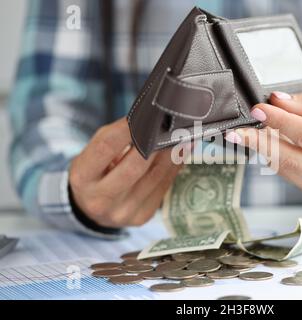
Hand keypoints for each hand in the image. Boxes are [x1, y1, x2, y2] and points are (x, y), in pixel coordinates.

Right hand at [69, 117, 183, 227]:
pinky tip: (181, 154)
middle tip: (171, 127)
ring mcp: (122, 213)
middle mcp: (100, 199)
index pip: (106, 147)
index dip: (127, 130)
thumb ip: (116, 137)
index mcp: (82, 177)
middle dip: (155, 144)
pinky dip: (174, 168)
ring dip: (171, 155)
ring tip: (182, 137)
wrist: (91, 208)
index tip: (144, 115)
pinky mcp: (141, 217)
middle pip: (134, 167)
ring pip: (154, 177)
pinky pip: (163, 188)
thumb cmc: (96, 172)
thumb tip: (150, 122)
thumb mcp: (92, 153)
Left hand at [226, 92, 301, 202]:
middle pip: (289, 158)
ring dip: (263, 150)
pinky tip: (267, 144)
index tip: (258, 109)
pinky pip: (288, 174)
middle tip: (235, 130)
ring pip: (284, 168)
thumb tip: (277, 100)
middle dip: (258, 142)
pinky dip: (275, 157)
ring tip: (247, 133)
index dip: (280, 121)